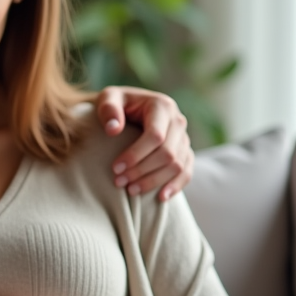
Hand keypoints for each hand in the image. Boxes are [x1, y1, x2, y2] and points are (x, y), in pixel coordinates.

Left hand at [95, 86, 193, 201]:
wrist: (129, 107)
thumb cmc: (117, 104)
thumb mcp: (108, 98)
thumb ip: (108, 109)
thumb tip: (113, 130)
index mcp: (162, 106)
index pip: (155, 136)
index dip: (136, 155)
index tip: (115, 168)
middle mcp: (178, 121)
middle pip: (167, 153)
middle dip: (142, 171)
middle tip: (119, 182)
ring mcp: (184, 137)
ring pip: (177, 165)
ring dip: (154, 181)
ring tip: (131, 190)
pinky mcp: (185, 151)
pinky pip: (187, 171)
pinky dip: (176, 185)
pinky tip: (160, 197)